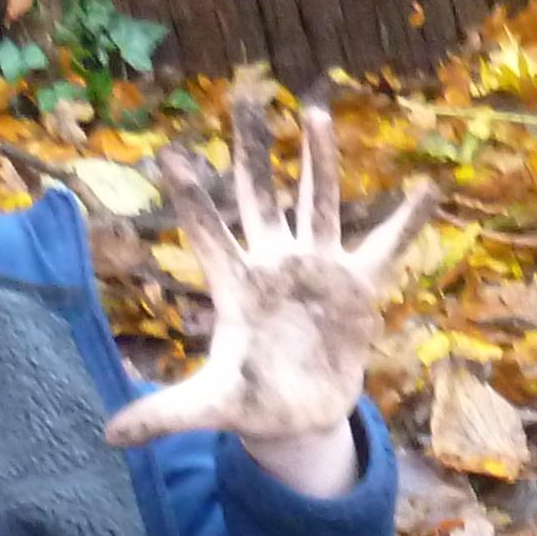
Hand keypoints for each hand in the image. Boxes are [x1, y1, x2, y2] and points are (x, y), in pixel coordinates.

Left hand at [100, 79, 434, 463]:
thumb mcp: (209, 407)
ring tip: (315, 114)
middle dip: (252, 150)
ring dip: (319, 160)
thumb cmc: (251, 401)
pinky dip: (406, 222)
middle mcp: (274, 265)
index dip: (193, 199)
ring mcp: (316, 268)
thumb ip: (164, 414)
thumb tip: (109, 437)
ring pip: (318, 202)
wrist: (299, 413)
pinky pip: (385, 247)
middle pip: (261, 196)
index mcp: (236, 288)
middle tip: (242, 98)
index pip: (209, 235)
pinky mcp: (356, 285)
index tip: (169, 155)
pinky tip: (427, 189)